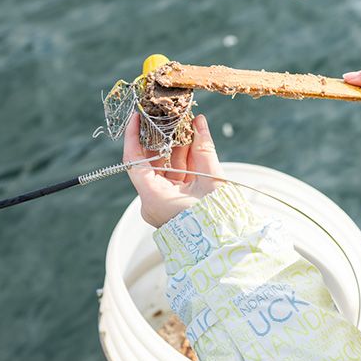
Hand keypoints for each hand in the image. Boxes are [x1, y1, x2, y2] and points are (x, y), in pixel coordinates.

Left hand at [123, 113, 223, 227]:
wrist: (226, 244)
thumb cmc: (217, 219)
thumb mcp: (211, 180)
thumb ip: (204, 149)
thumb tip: (200, 122)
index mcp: (154, 198)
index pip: (133, 162)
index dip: (133, 137)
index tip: (137, 117)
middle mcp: (155, 200)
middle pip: (152, 161)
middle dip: (162, 137)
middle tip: (168, 116)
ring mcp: (165, 202)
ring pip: (166, 167)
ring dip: (176, 145)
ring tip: (185, 123)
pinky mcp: (176, 202)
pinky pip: (176, 176)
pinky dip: (185, 159)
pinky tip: (193, 139)